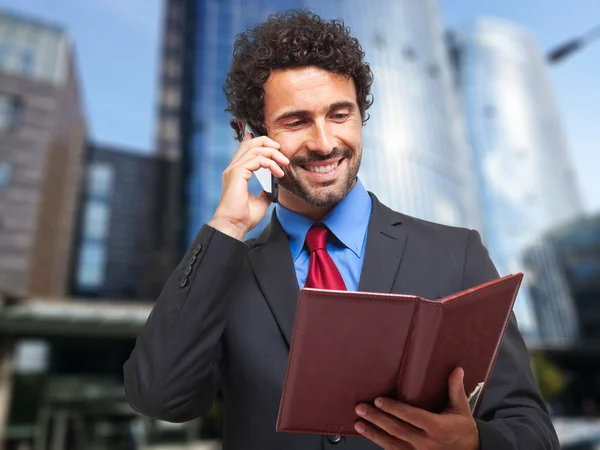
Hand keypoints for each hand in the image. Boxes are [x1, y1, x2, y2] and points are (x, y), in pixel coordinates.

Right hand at [208, 132, 288, 239]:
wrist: (234, 226)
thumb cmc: (244, 217)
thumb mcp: (261, 201)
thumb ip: (266, 191)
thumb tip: (274, 187)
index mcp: (237, 173)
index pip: (246, 149)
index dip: (261, 143)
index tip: (277, 149)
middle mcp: (234, 168)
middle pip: (250, 143)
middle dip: (268, 142)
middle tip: (282, 152)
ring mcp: (234, 169)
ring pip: (255, 149)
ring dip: (273, 153)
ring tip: (284, 163)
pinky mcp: (237, 173)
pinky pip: (257, 159)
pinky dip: (270, 163)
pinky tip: (279, 173)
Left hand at [354, 368, 479, 449]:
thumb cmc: (464, 430)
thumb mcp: (461, 409)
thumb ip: (455, 389)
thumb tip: (456, 369)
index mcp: (438, 428)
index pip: (412, 416)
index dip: (394, 409)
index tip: (379, 400)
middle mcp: (427, 443)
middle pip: (397, 430)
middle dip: (377, 419)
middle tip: (361, 408)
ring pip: (392, 444)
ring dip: (373, 434)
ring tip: (359, 423)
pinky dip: (381, 444)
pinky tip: (370, 436)